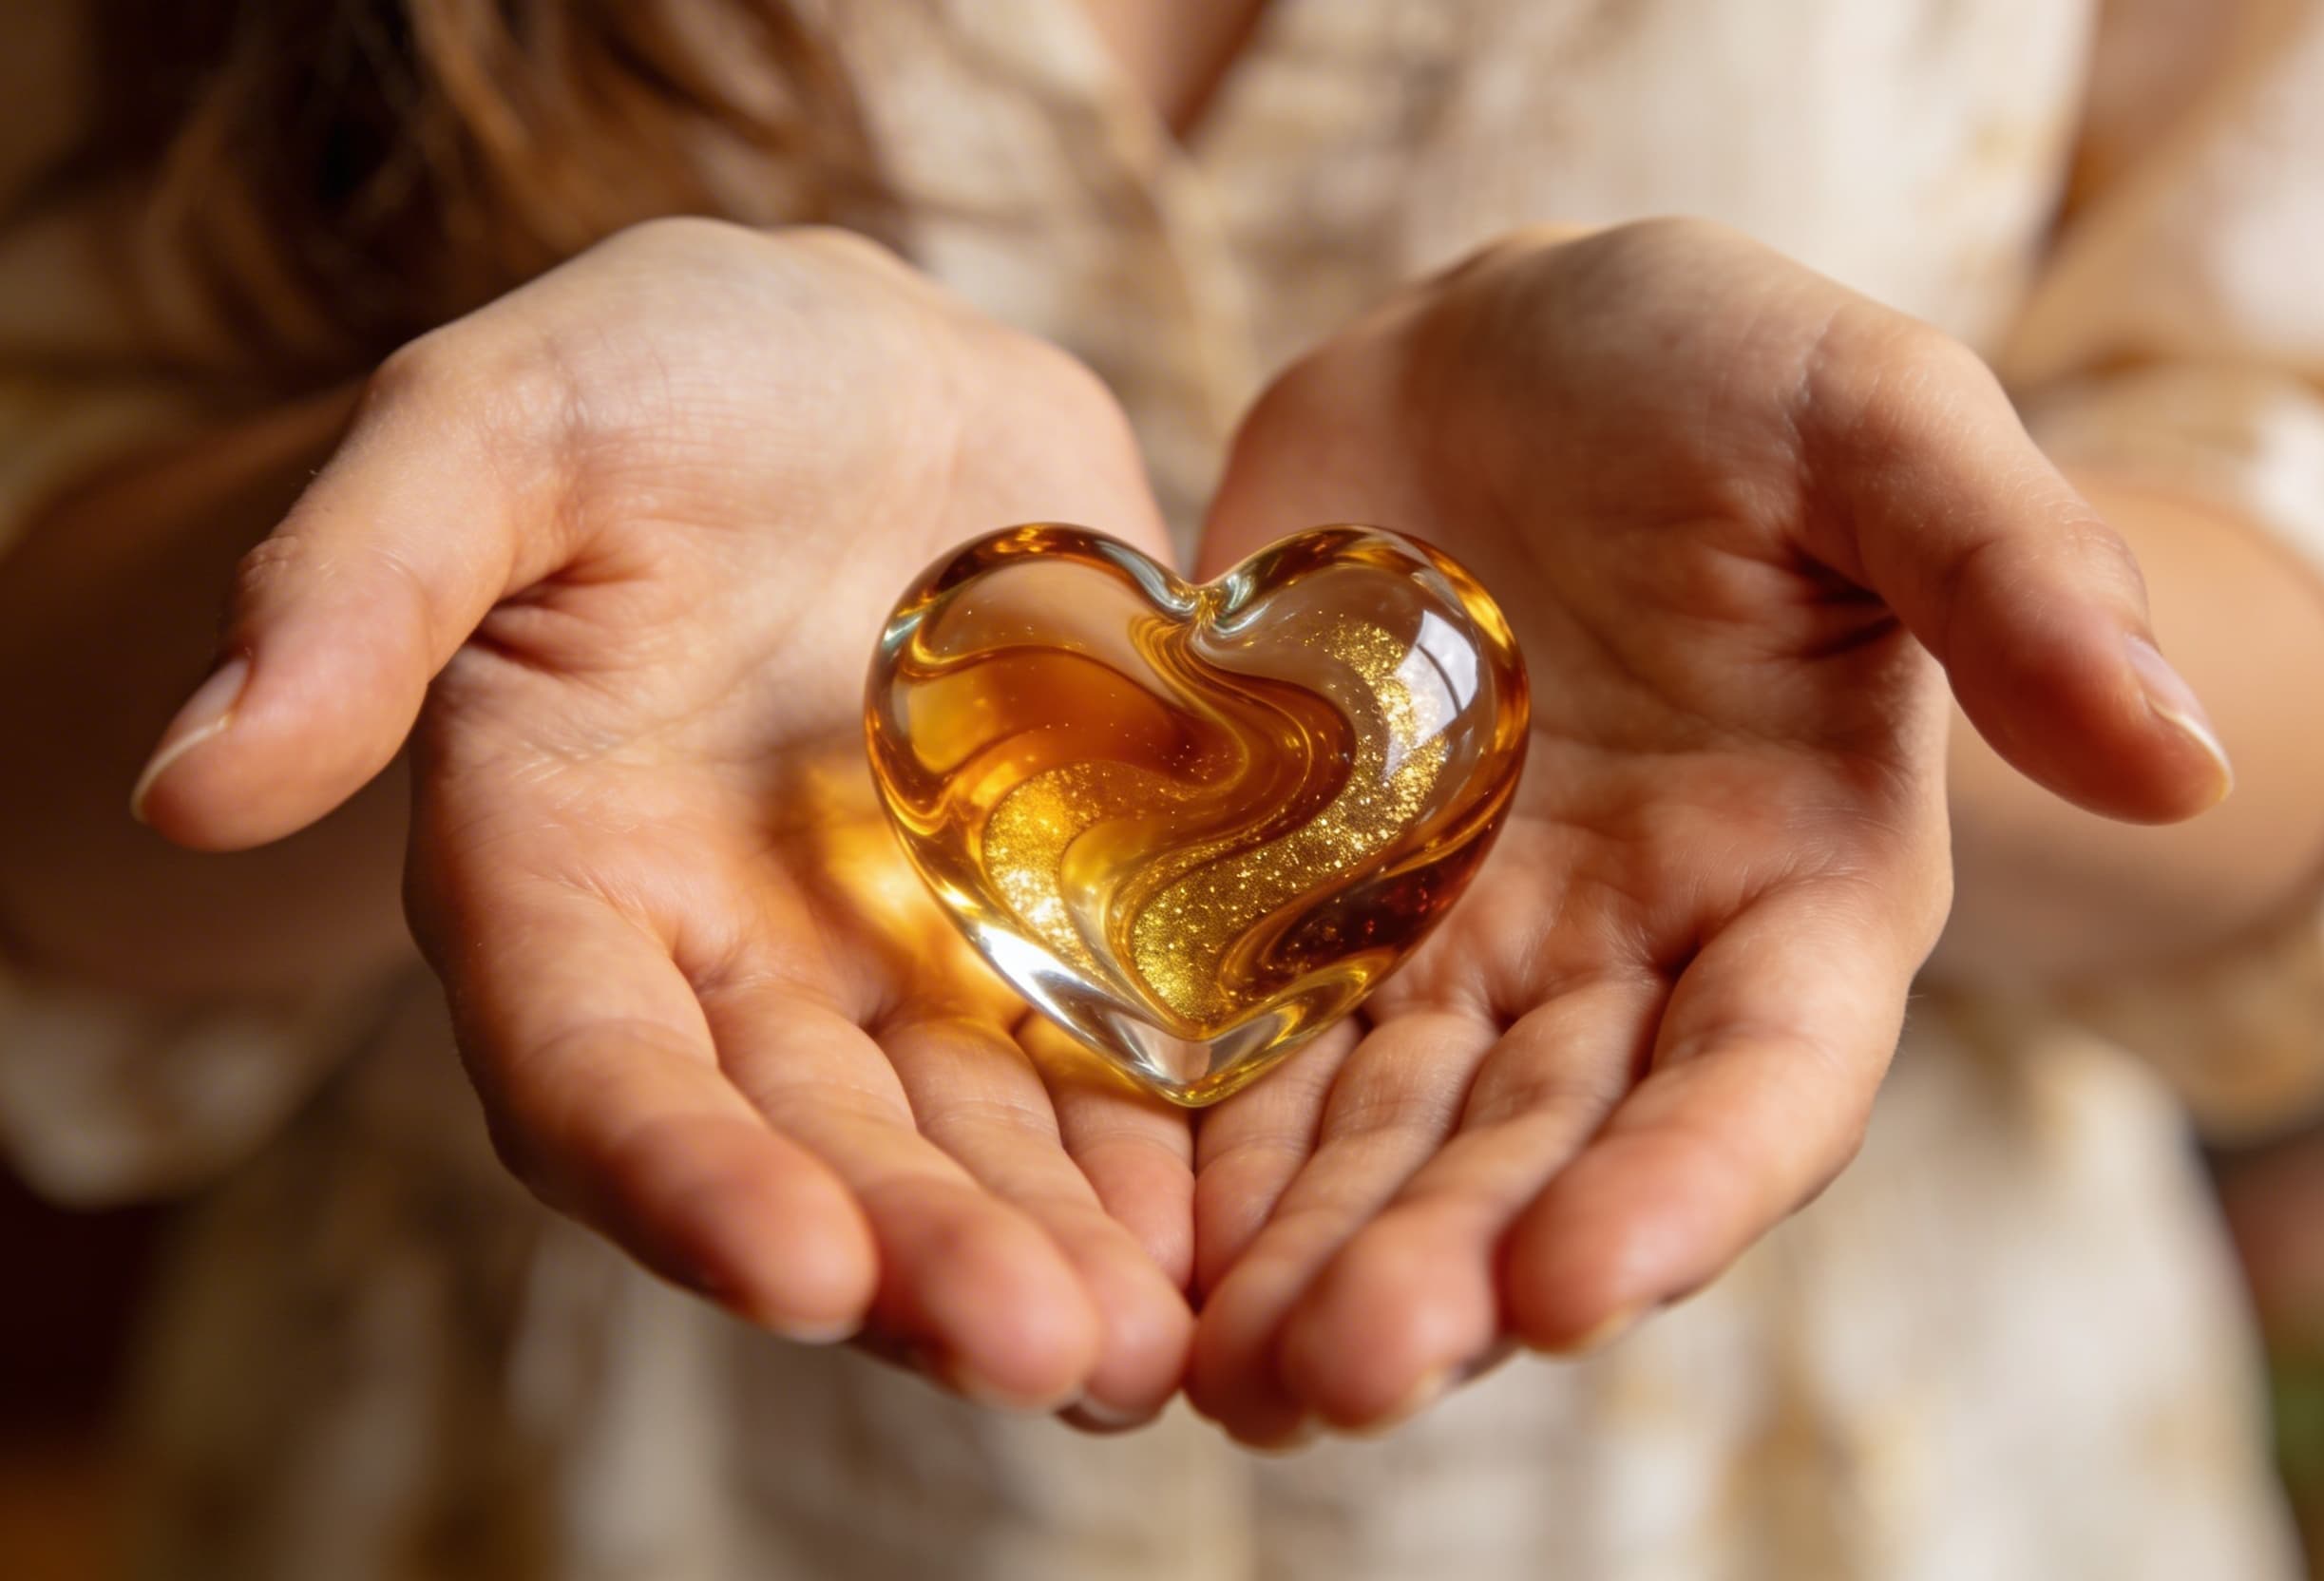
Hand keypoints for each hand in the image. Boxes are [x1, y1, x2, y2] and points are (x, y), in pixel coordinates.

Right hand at [134, 221, 1194, 1423]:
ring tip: (1145, 1342)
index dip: (681, 1173)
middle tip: (1034, 1349)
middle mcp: (730, 959)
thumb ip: (361, 582)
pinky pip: (1109, 1059)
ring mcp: (899, 957)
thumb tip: (188, 779)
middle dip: (916, 1256)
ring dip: (1055, 1247)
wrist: (859, 375)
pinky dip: (1164, 1147)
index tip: (793, 1267)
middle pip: (812, 1145)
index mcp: (563, 870)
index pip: (594, 1061)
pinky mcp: (1049, 921)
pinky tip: (1232, 1234)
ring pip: (970, 1138)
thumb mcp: (498, 422)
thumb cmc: (656, 379)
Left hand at [1184, 219, 2229, 1442]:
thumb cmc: (1716, 369)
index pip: (1760, 1075)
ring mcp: (1456, 943)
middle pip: (1544, 1148)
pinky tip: (1128, 1240)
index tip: (1574, 1288)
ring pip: (1384, 1135)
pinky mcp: (1306, 904)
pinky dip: (1197, 1147)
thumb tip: (2184, 757)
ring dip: (1309, 1256)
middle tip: (1342, 1374)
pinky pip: (1247, 1044)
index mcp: (1796, 885)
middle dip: (1450, 1265)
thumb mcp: (1875, 419)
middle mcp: (1625, 954)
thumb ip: (2010, 573)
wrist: (1503, 350)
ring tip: (1226, 1372)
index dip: (1679, 1189)